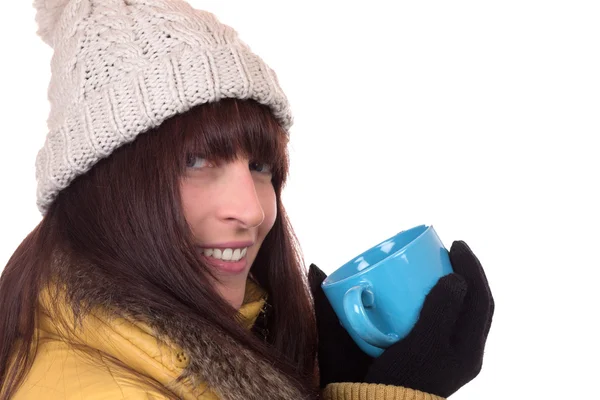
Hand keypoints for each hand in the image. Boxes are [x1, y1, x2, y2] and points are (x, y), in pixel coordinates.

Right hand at [309, 241, 494, 396]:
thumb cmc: (401, 377)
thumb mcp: (422, 343)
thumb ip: (441, 311)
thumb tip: (456, 278)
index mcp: (468, 350)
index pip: (481, 299)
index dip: (472, 267)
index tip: (455, 244)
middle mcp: (466, 353)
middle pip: (476, 304)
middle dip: (468, 272)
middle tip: (451, 249)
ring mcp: (451, 356)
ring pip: (463, 311)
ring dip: (458, 284)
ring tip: (441, 265)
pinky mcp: (435, 356)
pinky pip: (447, 319)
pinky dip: (442, 299)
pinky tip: (426, 292)